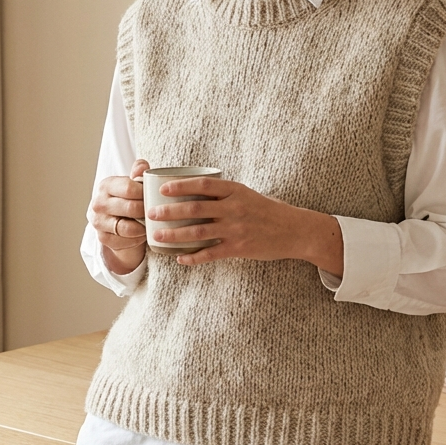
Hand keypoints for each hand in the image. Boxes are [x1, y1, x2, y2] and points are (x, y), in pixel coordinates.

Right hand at [90, 159, 149, 274]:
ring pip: (126, 228)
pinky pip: (124, 241)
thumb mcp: (134, 184)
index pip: (129, 188)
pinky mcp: (102, 238)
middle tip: (158, 212)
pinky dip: (136, 239)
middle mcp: (98, 203)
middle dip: (147, 211)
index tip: (157, 196)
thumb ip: (138, 172)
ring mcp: (98, 222)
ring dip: (143, 227)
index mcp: (106, 185)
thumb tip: (142, 167)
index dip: (146, 193)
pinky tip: (143, 235)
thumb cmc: (129, 199)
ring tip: (152, 224)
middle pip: (130, 208)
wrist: (117, 221)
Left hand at [148, 176, 343, 271]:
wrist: (294, 230)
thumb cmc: (268, 211)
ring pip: (198, 232)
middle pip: (195, 208)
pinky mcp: (239, 248)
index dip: (180, 186)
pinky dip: (193, 257)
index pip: (202, 185)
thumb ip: (224, 194)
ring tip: (157, 236)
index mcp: (235, 191)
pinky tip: (180, 259)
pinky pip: (211, 253)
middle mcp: (234, 208)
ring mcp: (236, 229)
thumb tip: (195, 192)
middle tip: (151, 213)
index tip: (162, 189)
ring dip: (175, 234)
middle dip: (170, 211)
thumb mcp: (247, 194)